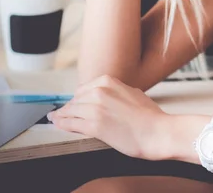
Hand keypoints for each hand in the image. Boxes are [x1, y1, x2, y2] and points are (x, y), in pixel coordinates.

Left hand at [47, 75, 171, 159]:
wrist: (157, 131)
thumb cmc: (149, 115)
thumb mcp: (132, 93)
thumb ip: (115, 91)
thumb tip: (105, 96)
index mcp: (109, 81)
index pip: (84, 89)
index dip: (77, 99)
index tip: (72, 104)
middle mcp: (100, 92)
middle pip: (76, 100)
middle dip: (68, 107)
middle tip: (61, 113)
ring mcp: (96, 108)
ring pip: (71, 111)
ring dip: (61, 116)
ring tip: (55, 118)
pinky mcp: (95, 126)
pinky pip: (72, 124)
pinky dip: (62, 124)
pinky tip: (57, 124)